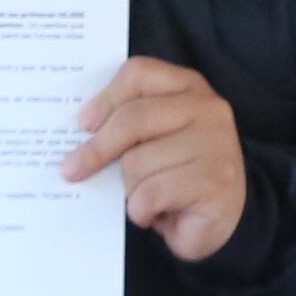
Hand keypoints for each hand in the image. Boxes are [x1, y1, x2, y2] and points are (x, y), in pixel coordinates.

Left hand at [68, 57, 246, 261]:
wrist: (223, 220)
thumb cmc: (177, 175)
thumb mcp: (155, 138)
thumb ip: (129, 125)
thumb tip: (79, 138)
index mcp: (188, 87)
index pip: (139, 74)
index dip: (105, 98)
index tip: (83, 124)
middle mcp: (208, 108)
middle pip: (133, 119)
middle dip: (97, 149)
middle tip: (72, 169)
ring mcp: (216, 144)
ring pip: (138, 162)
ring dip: (129, 189)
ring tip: (144, 196)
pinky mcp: (215, 181)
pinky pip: (151, 194)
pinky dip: (140, 210)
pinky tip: (153, 213)